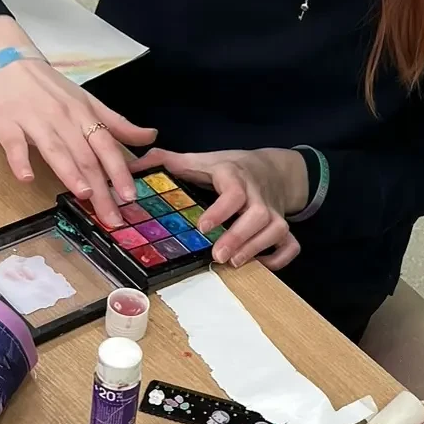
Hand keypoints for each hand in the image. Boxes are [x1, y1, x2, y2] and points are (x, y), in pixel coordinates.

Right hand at [0, 58, 155, 229]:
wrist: (6, 61)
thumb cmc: (49, 87)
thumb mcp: (86, 101)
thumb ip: (116, 123)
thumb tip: (150, 136)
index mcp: (84, 114)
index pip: (106, 146)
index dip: (119, 172)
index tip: (130, 196)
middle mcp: (63, 119)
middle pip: (85, 157)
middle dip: (100, 189)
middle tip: (111, 216)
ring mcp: (34, 121)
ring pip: (55, 150)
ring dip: (70, 172)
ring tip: (84, 194)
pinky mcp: (6, 124)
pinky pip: (14, 145)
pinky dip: (20, 161)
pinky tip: (26, 178)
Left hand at [135, 146, 306, 269]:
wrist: (272, 167)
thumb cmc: (231, 167)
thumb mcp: (201, 159)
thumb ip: (168, 162)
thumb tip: (132, 166)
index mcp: (234, 176)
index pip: (233, 191)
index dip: (221, 210)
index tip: (203, 227)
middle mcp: (257, 194)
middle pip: (259, 214)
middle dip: (240, 237)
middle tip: (218, 256)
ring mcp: (274, 211)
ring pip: (277, 229)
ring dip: (257, 247)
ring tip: (234, 263)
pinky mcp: (284, 225)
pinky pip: (291, 244)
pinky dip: (280, 258)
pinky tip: (261, 264)